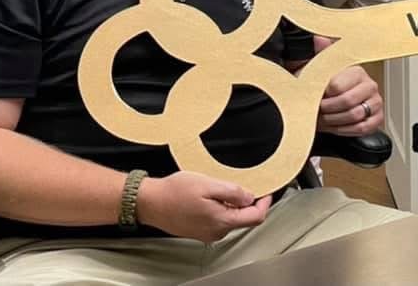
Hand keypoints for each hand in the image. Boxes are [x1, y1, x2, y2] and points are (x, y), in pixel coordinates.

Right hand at [137, 171, 270, 241]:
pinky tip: (208, 196)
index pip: (255, 217)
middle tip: (241, 185)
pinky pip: (217, 220)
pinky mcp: (198, 231)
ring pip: (230, 219)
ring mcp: (206, 233)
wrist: (150, 202)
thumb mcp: (209, 184)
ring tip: (217, 188)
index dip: (264, 203)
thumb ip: (233, 192)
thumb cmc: (175, 192)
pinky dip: (219, 208)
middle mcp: (216, 232)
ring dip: (231, 204)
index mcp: (222, 221)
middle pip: (243, 219)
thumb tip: (250, 197)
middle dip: (246, 202)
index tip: (266, 192)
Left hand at [314, 36, 383, 135]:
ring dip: (335, 121)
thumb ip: (322, 52)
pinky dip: (345, 129)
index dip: (323, 95)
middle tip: (318, 110)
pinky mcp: (377, 118)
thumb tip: (318, 38)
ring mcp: (375, 103)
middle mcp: (370, 86)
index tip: (315, 96)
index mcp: (357, 72)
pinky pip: (362, 128)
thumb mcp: (322, 68)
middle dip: (328, 110)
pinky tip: (336, 126)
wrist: (335, 101)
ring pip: (354, 116)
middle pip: (347, 102)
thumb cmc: (328, 85)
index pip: (337, 86)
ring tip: (324, 119)